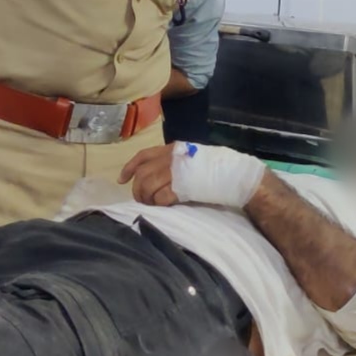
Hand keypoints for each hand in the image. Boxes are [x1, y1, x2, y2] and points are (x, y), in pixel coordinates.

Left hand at [119, 143, 265, 209]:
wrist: (234, 175)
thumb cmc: (215, 167)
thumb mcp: (191, 157)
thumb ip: (173, 162)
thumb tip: (154, 176)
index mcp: (172, 149)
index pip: (143, 155)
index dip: (129, 167)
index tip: (122, 179)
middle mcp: (171, 158)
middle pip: (143, 174)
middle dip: (137, 189)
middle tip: (142, 200)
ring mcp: (176, 172)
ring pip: (148, 186)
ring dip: (147, 199)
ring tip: (152, 205)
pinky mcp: (182, 186)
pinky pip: (161, 197)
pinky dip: (159, 203)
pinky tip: (164, 206)